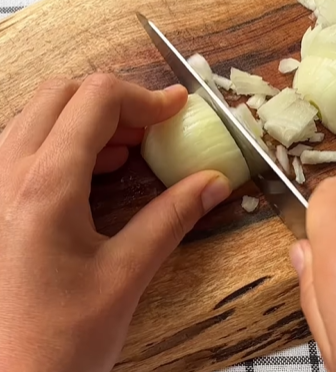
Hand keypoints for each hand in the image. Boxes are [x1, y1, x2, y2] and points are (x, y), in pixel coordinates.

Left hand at [0, 74, 231, 371]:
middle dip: (116, 101)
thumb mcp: (124, 278)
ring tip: (129, 149)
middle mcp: (8, 172)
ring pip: (41, 113)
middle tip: (153, 128)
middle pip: (64, 93)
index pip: (97, 99)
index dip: (145, 97)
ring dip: (89, 118)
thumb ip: (171, 219)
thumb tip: (214, 182)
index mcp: (45, 186)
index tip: (177, 110)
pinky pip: (27, 142)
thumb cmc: (56, 343)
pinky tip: (95, 171)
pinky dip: (67, 139)